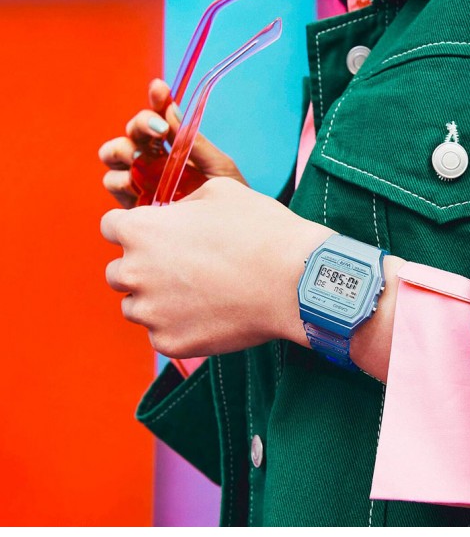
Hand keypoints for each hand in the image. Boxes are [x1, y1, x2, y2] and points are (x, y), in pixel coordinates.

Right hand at [98, 79, 246, 208]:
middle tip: (158, 130)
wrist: (231, 239)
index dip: (156, 99)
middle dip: (139, 125)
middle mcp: (153, 160)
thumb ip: (196, 142)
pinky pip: (115, 184)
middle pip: (132, 132)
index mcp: (175, 146)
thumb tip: (172, 110)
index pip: (160, 115)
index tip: (160, 88)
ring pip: (114, 154)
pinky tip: (136, 182)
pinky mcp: (133, 204)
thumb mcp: (219, 169)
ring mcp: (141, 180)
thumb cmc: (229, 204)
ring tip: (141, 157)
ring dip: (123, 149)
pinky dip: (121, 179)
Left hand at [101, 177, 332, 358]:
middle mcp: (134, 272)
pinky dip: (178, 327)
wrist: (292, 281)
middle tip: (181, 268)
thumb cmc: (259, 230)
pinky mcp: (169, 344)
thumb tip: (176, 216)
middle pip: (117, 273)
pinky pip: (161, 335)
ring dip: (156, 301)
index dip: (134, 228)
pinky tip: (209, 314)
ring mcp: (150, 313)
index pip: (110, 227)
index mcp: (140, 230)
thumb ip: (183, 203)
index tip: (156, 235)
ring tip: (197, 294)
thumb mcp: (219, 192)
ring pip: (136, 307)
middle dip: (141, 268)